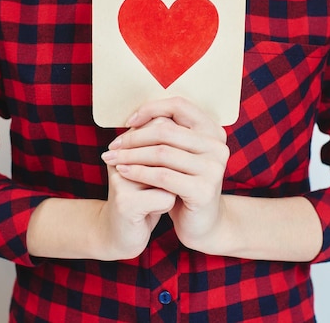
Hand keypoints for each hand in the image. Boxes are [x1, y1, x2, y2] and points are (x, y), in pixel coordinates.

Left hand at [101, 97, 229, 252]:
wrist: (202, 224)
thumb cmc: (184, 184)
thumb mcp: (178, 155)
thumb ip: (165, 134)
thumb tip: (135, 116)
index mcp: (213, 131)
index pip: (179, 106)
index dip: (151, 109)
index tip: (129, 121)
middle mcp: (217, 146)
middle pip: (166, 131)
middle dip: (134, 137)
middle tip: (113, 145)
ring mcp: (213, 168)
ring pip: (162, 153)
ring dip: (131, 155)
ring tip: (112, 158)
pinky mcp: (204, 190)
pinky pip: (162, 176)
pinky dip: (138, 172)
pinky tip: (123, 172)